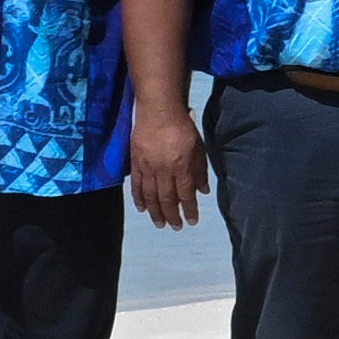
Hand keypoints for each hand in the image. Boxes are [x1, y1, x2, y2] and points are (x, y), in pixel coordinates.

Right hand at [127, 106, 205, 227]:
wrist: (158, 111)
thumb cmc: (183, 128)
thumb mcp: (198, 148)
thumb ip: (200, 171)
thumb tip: (203, 191)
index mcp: (182, 167)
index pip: (186, 195)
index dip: (189, 210)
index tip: (191, 221)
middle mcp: (164, 171)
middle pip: (167, 199)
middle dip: (172, 216)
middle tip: (175, 227)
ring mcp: (147, 168)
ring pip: (151, 196)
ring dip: (155, 212)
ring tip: (160, 224)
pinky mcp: (135, 163)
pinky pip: (137, 186)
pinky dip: (139, 199)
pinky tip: (142, 209)